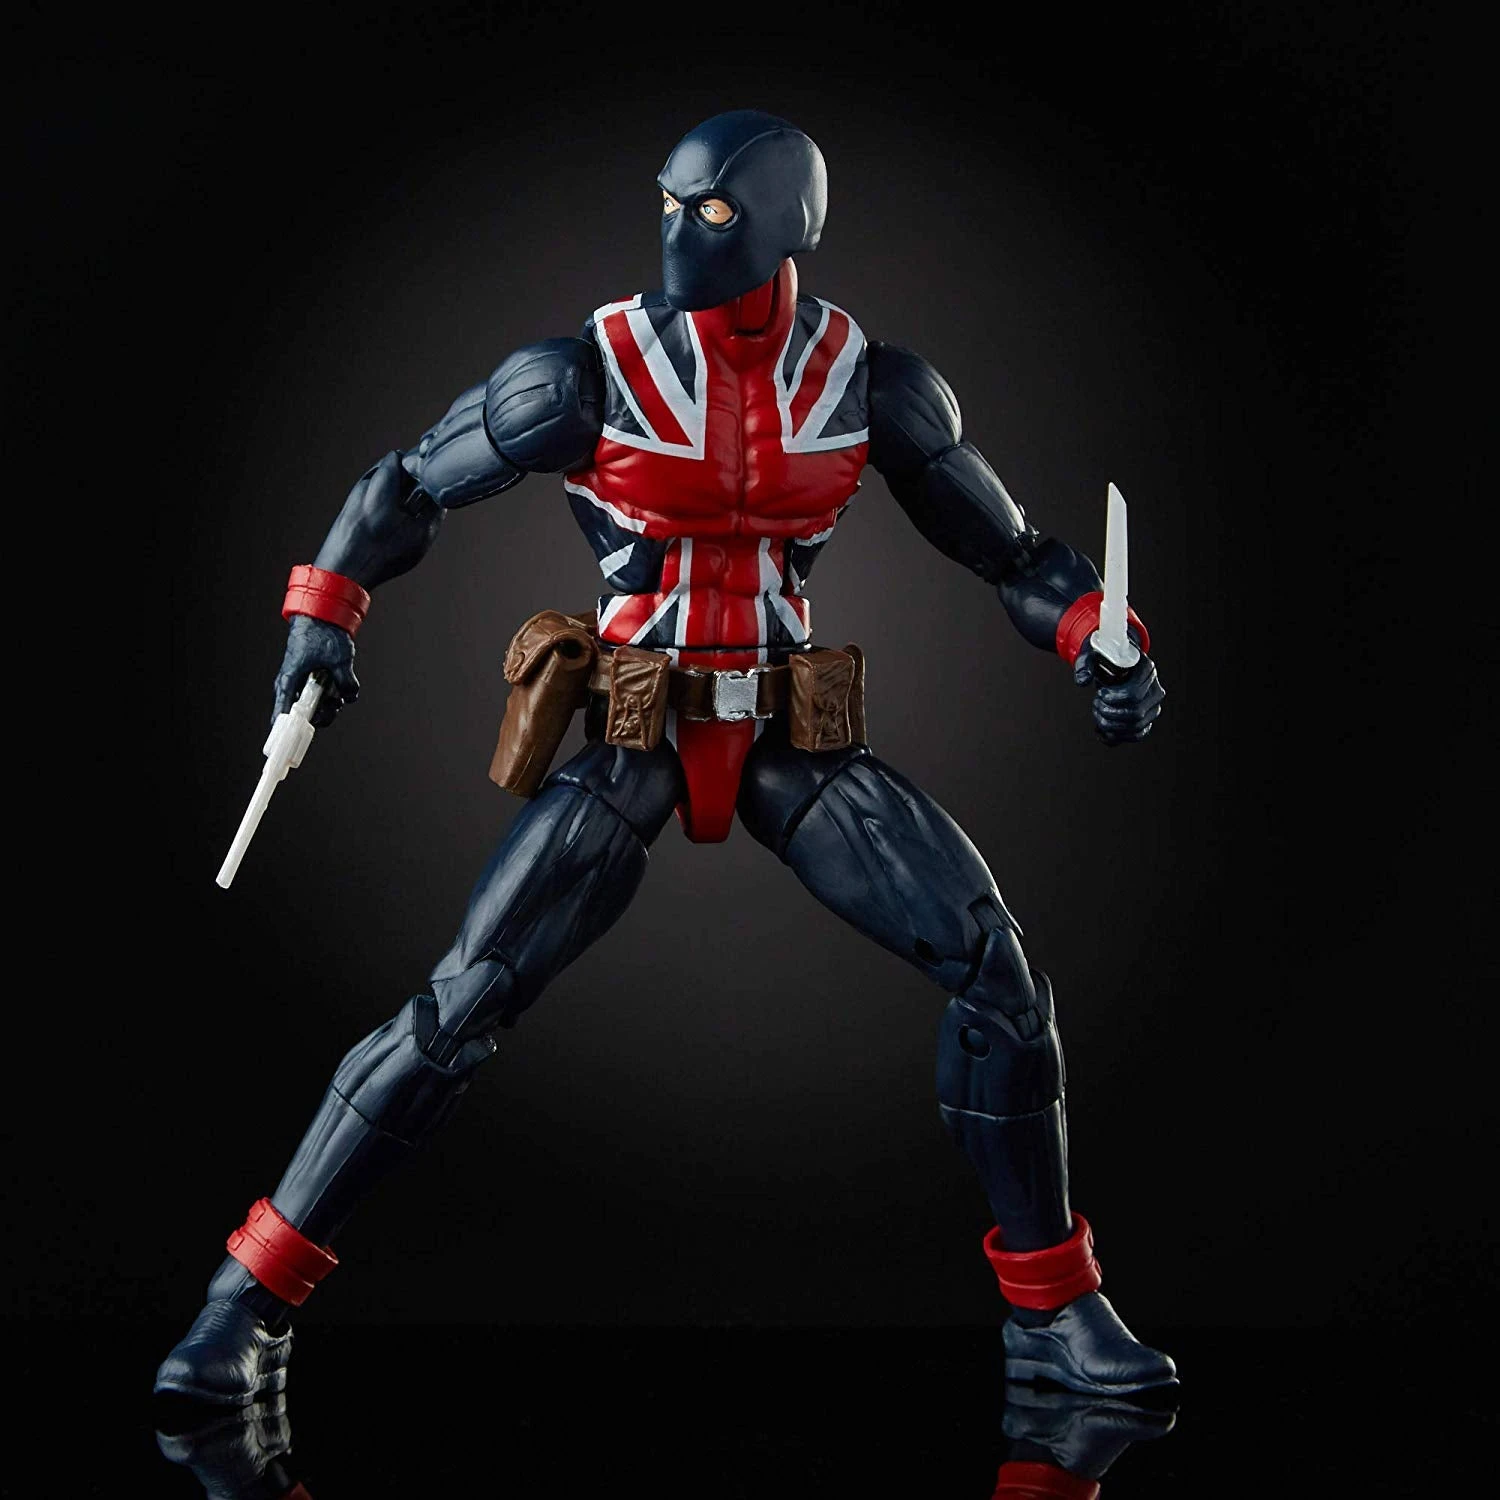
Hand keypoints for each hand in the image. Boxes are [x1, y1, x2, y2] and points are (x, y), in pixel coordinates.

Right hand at [272, 614, 359, 728]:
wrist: (321, 617)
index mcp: (289, 683)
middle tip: (333, 704)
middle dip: (323, 715)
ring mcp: (303, 686)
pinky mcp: (314, 683)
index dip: (285, 736)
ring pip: (317, 709)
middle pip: (305, 718)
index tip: (287, 750)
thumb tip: (350, 696)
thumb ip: (346, 681)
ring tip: (338, 690)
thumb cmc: (321, 635)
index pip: (282, 717)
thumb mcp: (339, 659)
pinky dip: (335, 695)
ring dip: (331, 704)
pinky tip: (341, 685)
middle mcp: (293, 688)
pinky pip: (324, 698)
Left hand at [1072, 637, 1163, 746]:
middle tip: (1096, 704)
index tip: (1100, 694)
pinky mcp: (1148, 718)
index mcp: (1147, 669)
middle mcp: (1155, 689)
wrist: (1114, 664)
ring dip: (1111, 726)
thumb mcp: (1092, 656)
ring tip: (1097, 714)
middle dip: (1110, 713)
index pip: (1134, 694)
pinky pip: (1137, 735)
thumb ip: (1084, 665)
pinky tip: (1100, 732)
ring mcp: (1153, 706)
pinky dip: (1117, 737)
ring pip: (1137, 727)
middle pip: (1137, 713)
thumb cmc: (1104, 657)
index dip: (1114, 699)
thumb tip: (1082, 681)